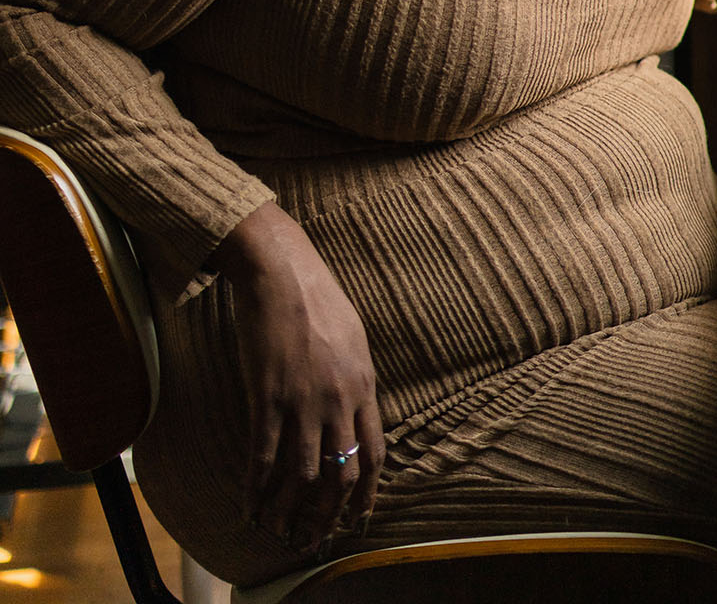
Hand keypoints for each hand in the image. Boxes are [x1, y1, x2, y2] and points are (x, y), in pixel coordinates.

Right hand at [213, 201, 385, 555]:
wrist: (281, 270)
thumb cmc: (317, 297)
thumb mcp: (353, 338)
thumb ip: (356, 379)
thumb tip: (356, 411)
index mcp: (363, 385)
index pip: (374, 454)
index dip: (366, 493)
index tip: (358, 518)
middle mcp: (338, 399)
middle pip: (340, 474)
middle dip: (327, 514)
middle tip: (313, 539)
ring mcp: (303, 400)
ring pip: (302, 474)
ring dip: (290, 510)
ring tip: (279, 532)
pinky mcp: (267, 396)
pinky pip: (264, 455)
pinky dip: (256, 488)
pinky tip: (250, 506)